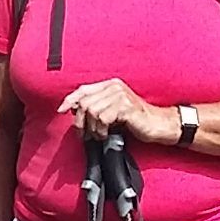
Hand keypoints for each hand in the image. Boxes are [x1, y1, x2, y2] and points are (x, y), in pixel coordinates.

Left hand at [58, 77, 176, 144]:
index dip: (70, 100)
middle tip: (84, 135)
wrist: (158, 124)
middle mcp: (114, 86)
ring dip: (92, 128)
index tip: (61, 111)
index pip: (83, 89)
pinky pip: (102, 118)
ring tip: (98, 135)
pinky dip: (101, 130)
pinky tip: (106, 135)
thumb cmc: (136, 120)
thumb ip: (97, 106)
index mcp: (110, 85)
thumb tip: (73, 110)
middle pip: (85, 102)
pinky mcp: (126, 107)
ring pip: (91, 110)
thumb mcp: (113, 110)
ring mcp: (120, 95)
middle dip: (80, 121)